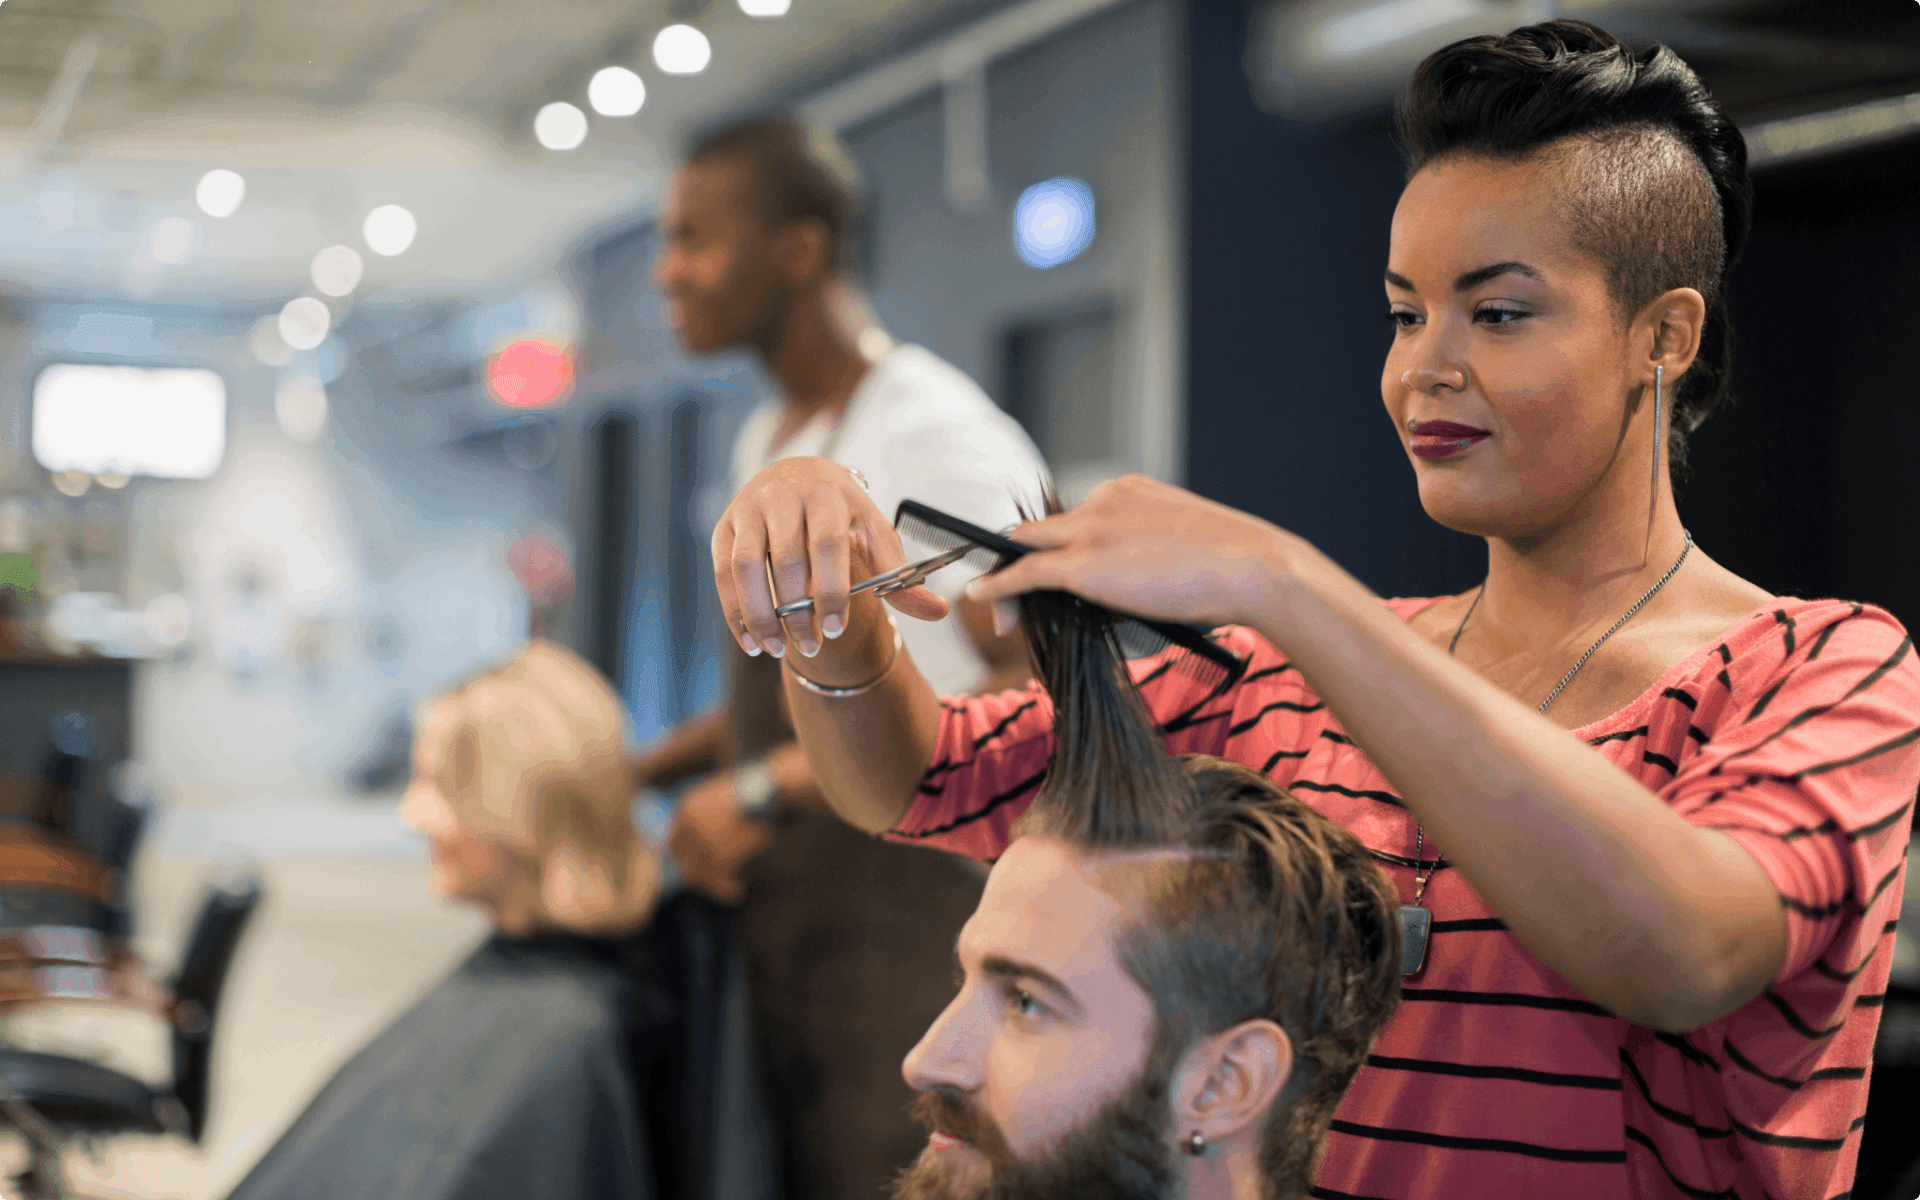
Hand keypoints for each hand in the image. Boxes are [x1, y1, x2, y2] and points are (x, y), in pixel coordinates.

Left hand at [668, 772, 773, 905]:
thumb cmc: (757, 788)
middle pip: (684, 862)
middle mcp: (689, 825)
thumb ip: (711, 812)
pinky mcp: (720, 857)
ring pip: (698, 876)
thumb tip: (714, 836)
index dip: (685, 858)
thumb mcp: (725, 793)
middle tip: (715, 883)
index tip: (699, 867)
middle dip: (699, 875)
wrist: (774, 788)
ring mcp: (703, 842)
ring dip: (713, 886)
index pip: (674, 842)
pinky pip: (719, 881)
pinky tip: (737, 892)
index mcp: (686, 807)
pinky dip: (727, 889)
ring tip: (730, 891)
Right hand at [712, 457, 947, 662]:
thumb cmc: (842, 514)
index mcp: (828, 495)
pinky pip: (723, 572)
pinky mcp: (725, 526)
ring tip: (777, 650)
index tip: (835, 630)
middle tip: (812, 647)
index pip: (827, 544)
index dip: (830, 590)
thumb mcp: (875, 534)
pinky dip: (734, 611)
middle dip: (798, 611)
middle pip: (786, 559)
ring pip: (746, 567)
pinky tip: (751, 641)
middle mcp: (784, 496)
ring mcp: (749, 509)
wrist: (798, 474)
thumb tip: (938, 611)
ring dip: (760, 615)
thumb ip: (900, 576)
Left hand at [965, 475, 1288, 628]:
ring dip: (1008, 576)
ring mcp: (1091, 530)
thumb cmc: (1234, 568)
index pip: (1076, 517)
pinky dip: (1000, 585)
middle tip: (1004, 585)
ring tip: (994, 607)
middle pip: (1042, 528)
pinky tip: (981, 596)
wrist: (1252, 567)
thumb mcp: (1185, 545)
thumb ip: (1148, 552)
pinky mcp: (1083, 564)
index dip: (1056, 544)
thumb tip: (1134, 584)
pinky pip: (1025, 572)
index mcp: (1129, 492)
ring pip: (1029, 547)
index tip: (1050, 564)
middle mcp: (1103, 501)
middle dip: (1019, 555)